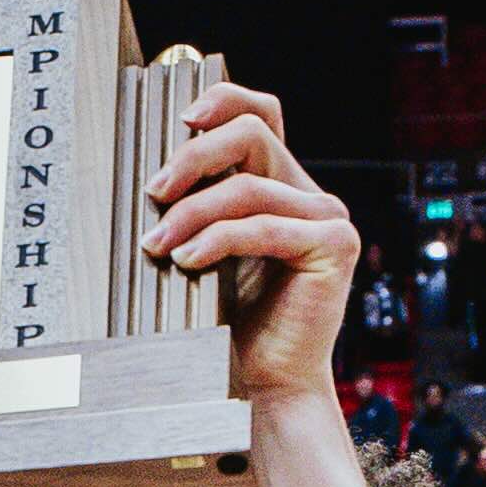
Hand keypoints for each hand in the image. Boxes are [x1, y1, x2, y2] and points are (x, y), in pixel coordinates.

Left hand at [144, 80, 359, 408]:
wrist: (264, 385)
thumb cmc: (230, 326)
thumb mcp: (205, 252)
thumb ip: (197, 209)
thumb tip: (150, 175)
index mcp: (284, 187)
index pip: (262, 115)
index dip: (224, 100)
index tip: (182, 119)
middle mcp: (311, 196)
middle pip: (252, 135)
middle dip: (195, 157)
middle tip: (155, 191)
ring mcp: (328, 219)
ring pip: (249, 187)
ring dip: (193, 213)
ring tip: (158, 244)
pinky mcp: (335, 246)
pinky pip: (263, 227)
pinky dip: (217, 240)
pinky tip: (186, 260)